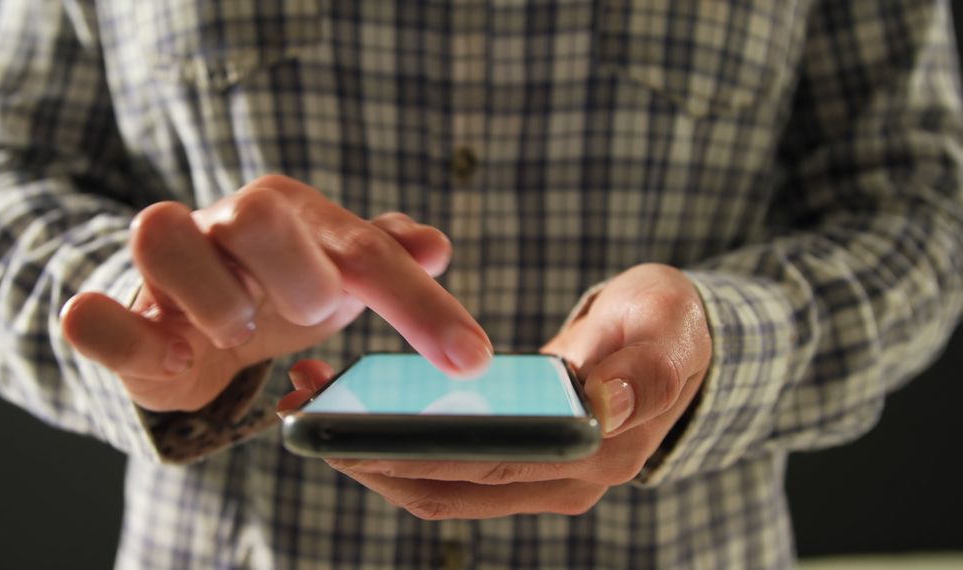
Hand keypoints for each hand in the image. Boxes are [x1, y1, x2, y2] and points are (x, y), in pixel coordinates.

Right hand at [60, 174, 492, 411]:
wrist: (190, 317)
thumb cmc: (279, 290)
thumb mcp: (340, 275)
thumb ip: (387, 260)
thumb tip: (438, 243)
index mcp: (297, 216)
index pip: (370, 250)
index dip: (423, 305)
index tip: (470, 360)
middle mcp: (228, 226)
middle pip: (257, 211)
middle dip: (296, 273)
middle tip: (311, 314)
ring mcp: (164, 267)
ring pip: (159, 232)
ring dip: (210, 296)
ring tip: (236, 333)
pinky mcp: (117, 314)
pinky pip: (88, 313)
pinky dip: (121, 335)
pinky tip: (171, 359)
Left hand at [278, 264, 709, 518]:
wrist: (674, 343)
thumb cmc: (669, 329)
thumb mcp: (667, 333)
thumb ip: (642, 371)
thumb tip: (601, 407)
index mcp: (595, 454)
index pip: (490, 466)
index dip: (416, 455)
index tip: (349, 435)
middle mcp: (560, 482)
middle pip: (447, 488)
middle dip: (369, 459)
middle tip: (304, 417)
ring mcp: (535, 479)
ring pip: (437, 486)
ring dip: (369, 456)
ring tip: (311, 405)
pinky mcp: (514, 465)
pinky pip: (444, 469)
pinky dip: (394, 446)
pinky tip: (353, 406)